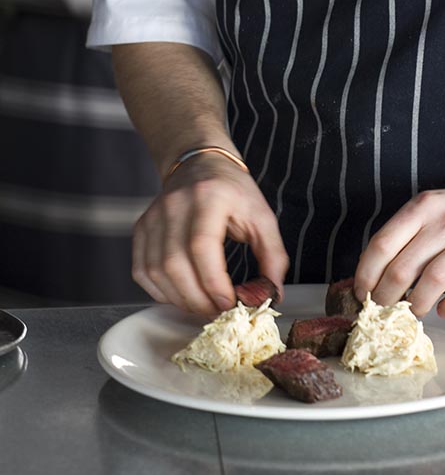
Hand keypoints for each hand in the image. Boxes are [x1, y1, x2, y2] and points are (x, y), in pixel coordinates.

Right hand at [132, 153, 289, 317]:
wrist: (200, 163)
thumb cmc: (232, 190)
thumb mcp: (262, 216)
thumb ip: (272, 254)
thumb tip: (272, 293)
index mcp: (209, 197)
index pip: (202, 246)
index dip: (213, 283)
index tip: (229, 304)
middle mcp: (175, 205)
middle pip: (175, 264)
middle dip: (197, 299)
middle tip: (218, 311)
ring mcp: (154, 216)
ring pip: (156, 271)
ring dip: (180, 299)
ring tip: (203, 305)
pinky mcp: (142, 228)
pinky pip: (142, 271)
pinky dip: (160, 291)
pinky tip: (182, 293)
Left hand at [354, 181, 444, 317]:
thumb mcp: (427, 209)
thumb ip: (400, 236)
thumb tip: (366, 276)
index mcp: (422, 208)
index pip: (382, 244)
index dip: (366, 274)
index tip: (361, 292)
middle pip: (403, 268)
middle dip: (386, 297)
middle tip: (382, 308)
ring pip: (433, 282)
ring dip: (416, 304)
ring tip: (413, 310)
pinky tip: (443, 308)